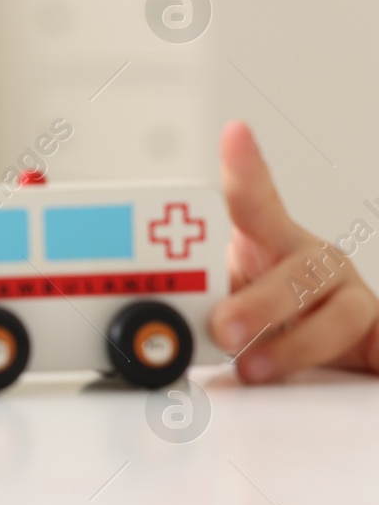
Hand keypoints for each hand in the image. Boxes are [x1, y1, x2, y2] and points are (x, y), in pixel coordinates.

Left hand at [208, 121, 378, 382]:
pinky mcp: (374, 332)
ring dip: (294, 345)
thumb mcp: (220, 300)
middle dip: (258, 302)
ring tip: (254, 369)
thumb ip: (192, 304)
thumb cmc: (260, 311)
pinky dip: (376, 351)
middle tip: (222, 327)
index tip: (235, 135)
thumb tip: (148, 320)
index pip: (255, 201)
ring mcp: (347, 294)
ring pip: (338, 314)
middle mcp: (314, 260)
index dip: (247, 168)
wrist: (312, 340)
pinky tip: (371, 359)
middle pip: (297, 270)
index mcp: (270, 242)